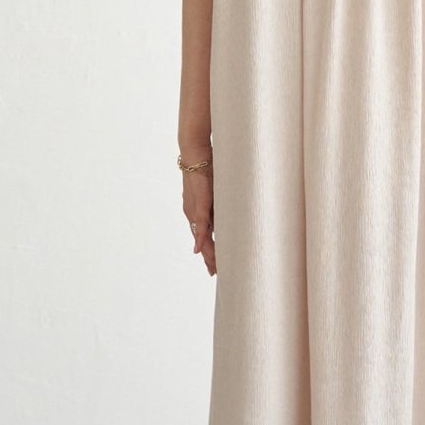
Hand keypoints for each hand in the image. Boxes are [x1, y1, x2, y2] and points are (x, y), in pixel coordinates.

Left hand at [181, 158, 215, 276]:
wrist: (195, 152)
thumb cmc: (207, 166)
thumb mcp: (216, 189)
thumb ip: (220, 203)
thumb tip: (231, 212)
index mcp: (197, 211)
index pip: (204, 235)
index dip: (208, 250)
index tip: (213, 264)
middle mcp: (193, 213)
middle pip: (202, 241)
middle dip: (209, 257)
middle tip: (214, 273)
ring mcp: (195, 209)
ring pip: (201, 237)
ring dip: (207, 253)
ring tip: (212, 267)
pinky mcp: (199, 202)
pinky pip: (201, 224)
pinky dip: (200, 238)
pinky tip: (199, 250)